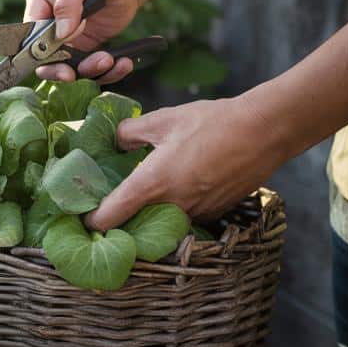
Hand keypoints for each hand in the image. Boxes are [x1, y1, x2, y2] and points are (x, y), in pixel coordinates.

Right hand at [23, 0, 147, 83]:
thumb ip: (68, 2)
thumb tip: (60, 33)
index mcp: (39, 1)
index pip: (30, 33)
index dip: (41, 50)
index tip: (61, 56)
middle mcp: (49, 22)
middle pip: (43, 57)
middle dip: (59, 70)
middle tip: (73, 76)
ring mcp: (68, 37)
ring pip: (69, 67)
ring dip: (88, 70)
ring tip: (109, 61)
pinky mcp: (86, 47)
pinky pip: (90, 67)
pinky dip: (107, 71)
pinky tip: (121, 64)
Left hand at [86, 95, 287, 230]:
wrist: (264, 131)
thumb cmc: (212, 122)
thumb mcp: (163, 119)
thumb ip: (130, 133)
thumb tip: (115, 142)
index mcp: (152, 184)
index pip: (110, 217)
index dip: (92, 220)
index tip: (83, 216)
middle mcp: (172, 206)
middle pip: (133, 227)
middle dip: (119, 222)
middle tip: (108, 207)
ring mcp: (195, 214)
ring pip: (159, 225)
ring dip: (147, 217)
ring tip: (139, 199)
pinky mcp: (213, 214)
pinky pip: (183, 218)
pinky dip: (173, 211)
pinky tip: (174, 191)